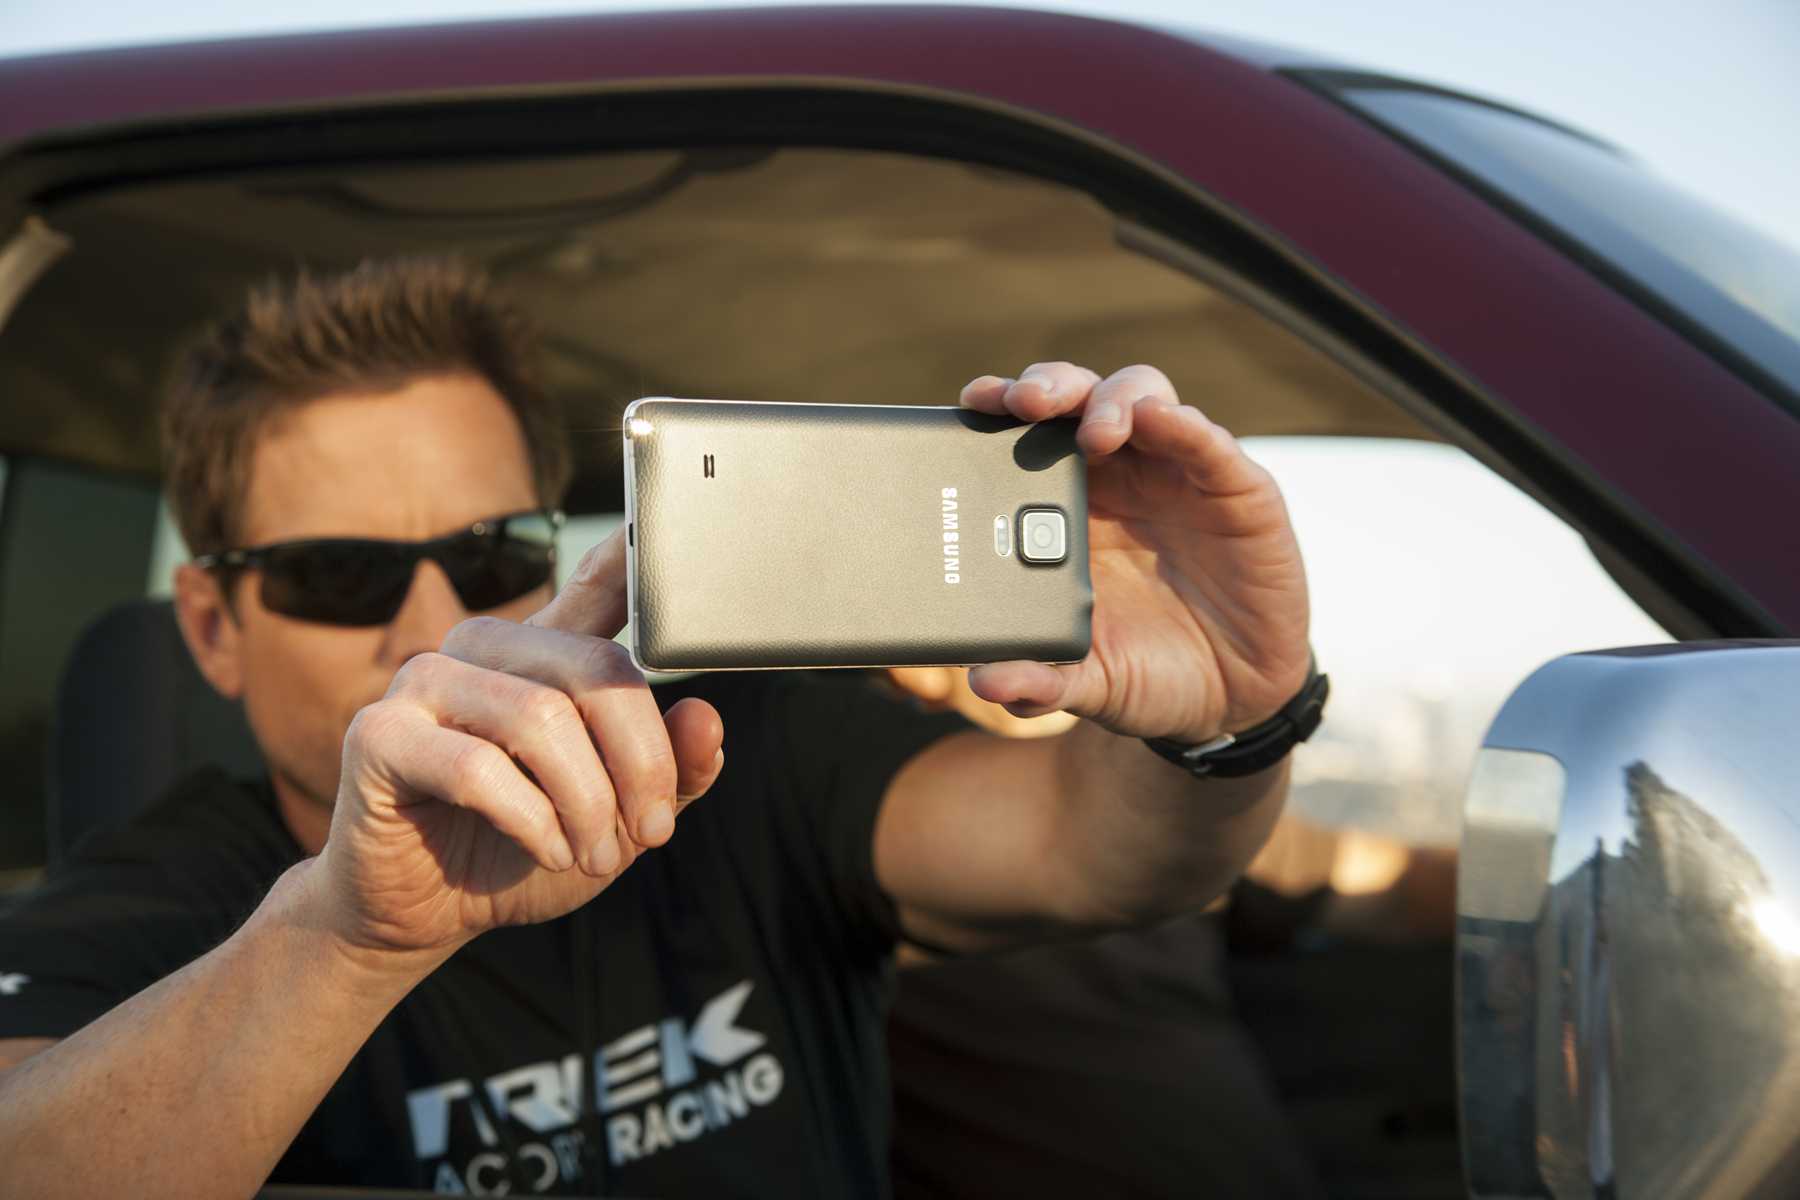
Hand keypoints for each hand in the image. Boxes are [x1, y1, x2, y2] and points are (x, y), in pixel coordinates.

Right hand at [310, 528, 725, 961]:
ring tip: (596, 856)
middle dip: (640, 762)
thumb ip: (669, 773)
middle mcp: (485, 648)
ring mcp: (425, 682)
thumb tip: (706, 719)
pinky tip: (549, 851)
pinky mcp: (379, 735)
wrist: (422, 915)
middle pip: (594, 670)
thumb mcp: (618, 821)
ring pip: (540, 720)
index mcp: (544, 652)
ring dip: (587, 804)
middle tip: (653, 831)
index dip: (633, 555)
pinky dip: (532, 821)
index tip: (661, 529)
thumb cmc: (521, 853)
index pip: (598, 584)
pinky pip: (477, 767)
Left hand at [959, 362, 1310, 743]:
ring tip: (1095, 431)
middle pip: (1076, 400)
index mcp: (1062, 509)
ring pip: (1139, 398)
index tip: (968, 404)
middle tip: (1024, 402)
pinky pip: (1208, 443)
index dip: (995, 411)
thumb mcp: (1089, 683)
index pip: (1023, 437)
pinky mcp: (1234, 487)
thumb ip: (1039, 682)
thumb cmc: (1149, 672)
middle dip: (1046, 386)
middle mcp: (1116, 477)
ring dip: (1110, 400)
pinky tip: (1161, 421)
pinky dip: (1183, 425)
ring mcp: (1175, 474)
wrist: (1232, 697)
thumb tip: (985, 681)